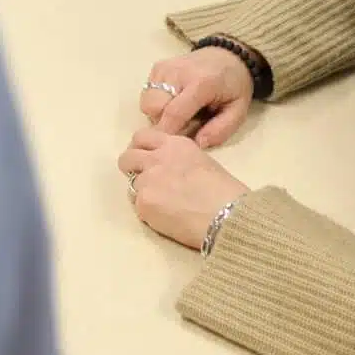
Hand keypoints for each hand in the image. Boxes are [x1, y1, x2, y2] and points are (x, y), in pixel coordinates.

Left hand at [119, 129, 250, 247]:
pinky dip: (147, 211)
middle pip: (127, 158)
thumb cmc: (225, 192)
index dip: (140, 149)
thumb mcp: (202, 162)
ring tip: (163, 204)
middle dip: (132, 169)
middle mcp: (157, 157)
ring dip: (143, 192)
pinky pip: (137, 205)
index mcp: (174, 144)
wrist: (227, 216)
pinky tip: (166, 217)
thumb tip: (166, 170)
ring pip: (132, 183)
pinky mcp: (143, 202)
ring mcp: (147, 179)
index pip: (141, 137)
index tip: (144, 159)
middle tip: (146, 182)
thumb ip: (178, 160)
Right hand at [136, 45, 256, 145]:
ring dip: (159, 113)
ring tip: (179, 111)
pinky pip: (147, 94)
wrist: (227, 55)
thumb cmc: (233, 86)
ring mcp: (164, 68)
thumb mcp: (238, 110)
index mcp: (201, 83)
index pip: (174, 113)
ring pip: (147, 102)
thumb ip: (220, 130)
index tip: (170, 145)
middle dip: (164, 122)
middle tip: (182, 124)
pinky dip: (157, 102)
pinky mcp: (157, 67)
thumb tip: (197, 144)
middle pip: (154, 108)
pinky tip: (174, 100)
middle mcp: (177, 72)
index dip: (169, 133)